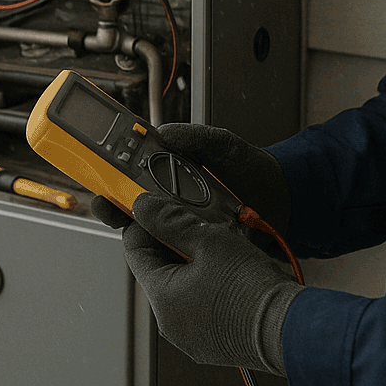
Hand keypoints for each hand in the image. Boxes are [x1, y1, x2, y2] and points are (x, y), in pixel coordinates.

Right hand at [90, 123, 290, 234]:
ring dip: (135, 230)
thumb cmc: (253, 169)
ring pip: (147, 231)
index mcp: (170, 173)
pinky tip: (160, 245)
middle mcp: (172, 201)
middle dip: (113, 206)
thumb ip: (195, 136)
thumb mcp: (223, 144)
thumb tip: (163, 133)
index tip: (98, 173)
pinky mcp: (199, 249)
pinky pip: (174, 252)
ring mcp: (184, 226)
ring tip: (130, 225)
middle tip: (106, 204)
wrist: (287, 201)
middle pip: (131, 206)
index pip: (130, 174)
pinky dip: (163, 251)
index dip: (110, 175)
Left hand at [121, 192, 300, 375]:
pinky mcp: (215, 343)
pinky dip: (207, 286)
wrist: (293, 330)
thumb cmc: (253, 290)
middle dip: (172, 243)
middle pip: (158, 270)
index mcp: (162, 300)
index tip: (155, 209)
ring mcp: (193, 337)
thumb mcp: (209, 240)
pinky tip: (229, 272)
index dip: (143, 225)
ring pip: (181, 288)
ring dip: (192, 264)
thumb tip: (144, 207)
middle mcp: (171, 324)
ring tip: (217, 246)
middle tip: (193, 223)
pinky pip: (200, 307)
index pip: (135, 252)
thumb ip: (171, 220)